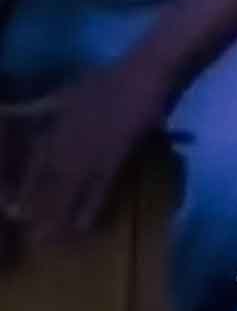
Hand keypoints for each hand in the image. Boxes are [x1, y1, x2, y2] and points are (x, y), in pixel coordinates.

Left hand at [11, 59, 172, 239]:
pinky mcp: (116, 154)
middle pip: (48, 182)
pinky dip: (92, 206)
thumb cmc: (112, 77)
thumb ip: (49, 107)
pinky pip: (101, 186)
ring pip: (69, 188)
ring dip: (60, 215)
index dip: (25, 188)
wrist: (147, 70)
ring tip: (52, 241)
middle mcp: (67, 140)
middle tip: (32, 238)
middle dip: (39, 210)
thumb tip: (28, 116)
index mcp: (55, 125)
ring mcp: (91, 149)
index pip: (34, 164)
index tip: (16, 213)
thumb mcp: (69, 90)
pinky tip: (87, 226)